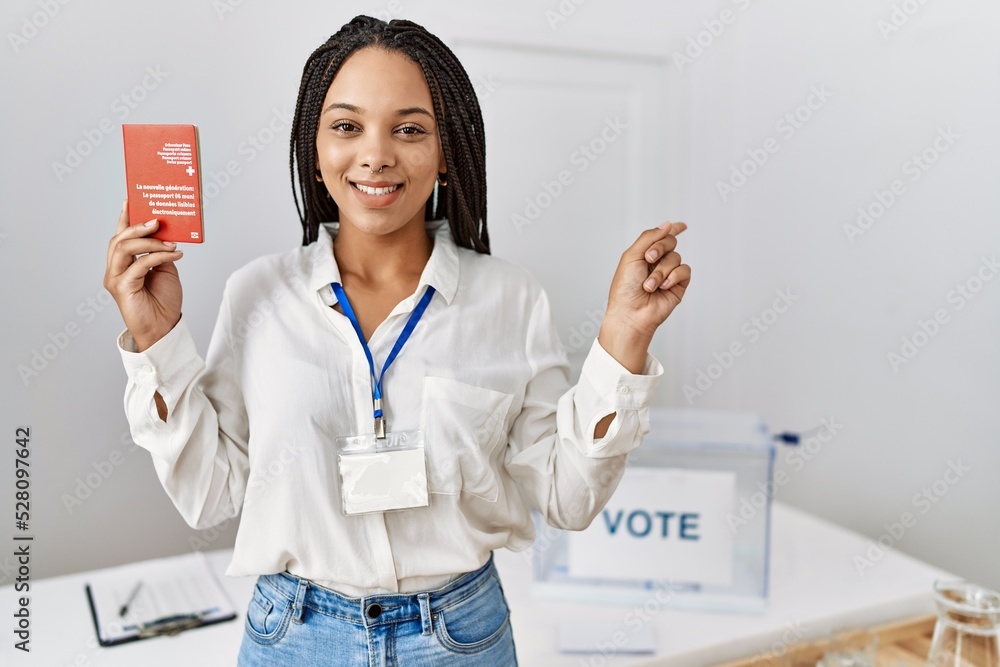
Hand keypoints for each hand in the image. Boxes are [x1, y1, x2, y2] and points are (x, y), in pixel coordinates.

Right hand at [103, 199, 184, 351]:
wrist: (164, 328)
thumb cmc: (162, 301)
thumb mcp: (165, 270)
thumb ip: (160, 253)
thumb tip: (165, 235)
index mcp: (124, 263)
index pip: (121, 236)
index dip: (124, 217)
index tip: (131, 200)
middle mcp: (115, 269)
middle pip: (119, 239)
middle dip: (138, 226)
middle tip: (157, 220)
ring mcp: (115, 278)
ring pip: (124, 248)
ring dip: (149, 241)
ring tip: (169, 240)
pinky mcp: (122, 287)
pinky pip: (139, 265)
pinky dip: (157, 256)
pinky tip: (174, 254)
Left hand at [598, 221, 690, 370]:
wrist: (630, 313)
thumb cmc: (625, 288)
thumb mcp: (632, 255)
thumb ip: (649, 237)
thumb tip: (667, 224)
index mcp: (644, 254)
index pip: (660, 237)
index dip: (671, 229)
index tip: (681, 226)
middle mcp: (657, 263)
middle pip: (670, 242)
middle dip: (659, 248)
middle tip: (648, 259)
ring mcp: (668, 274)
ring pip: (676, 258)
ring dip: (661, 271)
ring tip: (649, 285)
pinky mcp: (678, 285)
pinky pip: (684, 271)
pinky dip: (673, 276)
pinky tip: (663, 286)